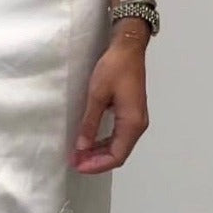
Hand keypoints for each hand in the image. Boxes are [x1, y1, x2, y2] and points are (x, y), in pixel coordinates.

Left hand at [69, 31, 149, 172]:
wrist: (129, 47)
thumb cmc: (114, 68)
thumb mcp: (97, 94)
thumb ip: (90, 123)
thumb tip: (82, 147)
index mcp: (132, 123)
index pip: (116, 156)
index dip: (96, 165)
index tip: (77, 165)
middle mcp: (138, 125)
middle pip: (119, 154)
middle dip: (96, 161)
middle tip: (74, 162)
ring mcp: (136, 119)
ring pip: (119, 146)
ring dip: (100, 153)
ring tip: (79, 155)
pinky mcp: (131, 113)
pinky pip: (119, 136)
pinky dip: (105, 142)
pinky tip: (90, 142)